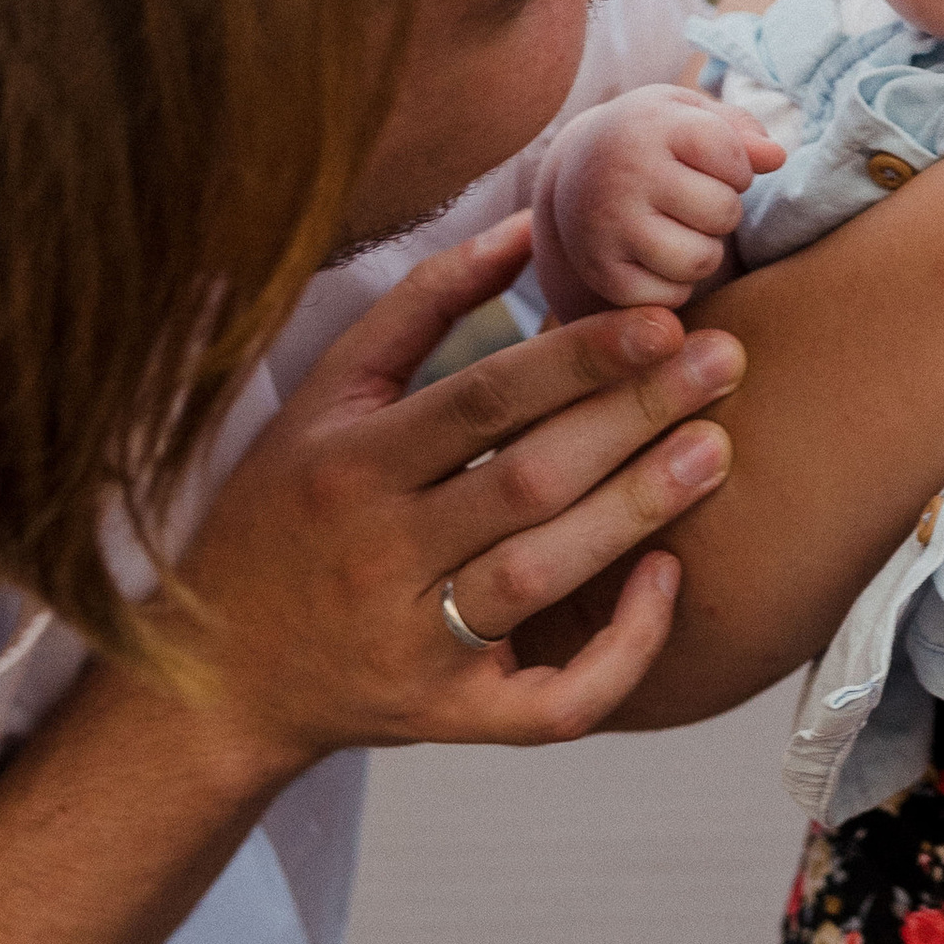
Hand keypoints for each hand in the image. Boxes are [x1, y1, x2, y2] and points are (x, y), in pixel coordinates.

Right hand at [176, 213, 741, 776]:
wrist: (217, 676)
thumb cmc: (282, 513)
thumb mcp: (324, 398)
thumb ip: (423, 307)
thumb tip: (527, 227)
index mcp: (351, 464)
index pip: (482, 400)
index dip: (577, 357)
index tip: (664, 319)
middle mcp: (380, 554)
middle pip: (527, 481)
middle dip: (634, 418)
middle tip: (726, 362)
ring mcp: (415, 644)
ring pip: (542, 577)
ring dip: (638, 512)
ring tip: (718, 450)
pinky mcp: (447, 717)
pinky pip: (549, 702)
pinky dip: (618, 651)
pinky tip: (666, 581)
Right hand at [532, 88, 788, 315]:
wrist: (577, 173)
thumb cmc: (653, 140)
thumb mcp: (690, 114)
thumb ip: (740, 130)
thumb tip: (776, 157)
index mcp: (648, 126)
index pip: (733, 157)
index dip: (738, 167)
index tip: (711, 162)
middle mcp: (622, 174)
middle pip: (723, 211)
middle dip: (723, 209)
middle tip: (693, 199)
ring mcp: (606, 226)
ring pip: (700, 260)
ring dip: (705, 250)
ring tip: (682, 228)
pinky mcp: (600, 272)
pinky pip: (672, 296)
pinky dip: (676, 284)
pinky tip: (658, 256)